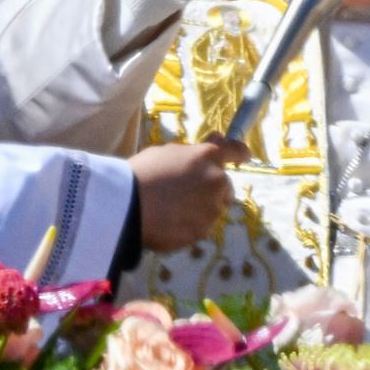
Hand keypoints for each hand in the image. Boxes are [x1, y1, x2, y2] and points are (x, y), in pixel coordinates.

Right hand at [129, 135, 250, 252]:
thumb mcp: (166, 152)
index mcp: (208, 157)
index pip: (235, 151)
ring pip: (212, 210)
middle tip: (185, 193)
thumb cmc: (141, 173)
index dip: (239, 153)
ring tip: (171, 210)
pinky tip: (167, 224)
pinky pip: (198, 228)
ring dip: (199, 209)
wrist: (126, 206)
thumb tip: (218, 138)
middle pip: (225, 187)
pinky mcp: (202, 232)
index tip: (243, 156)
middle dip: (211, 190)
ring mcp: (211, 209)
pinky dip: (188, 226)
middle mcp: (217, 182)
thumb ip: (194, 151)